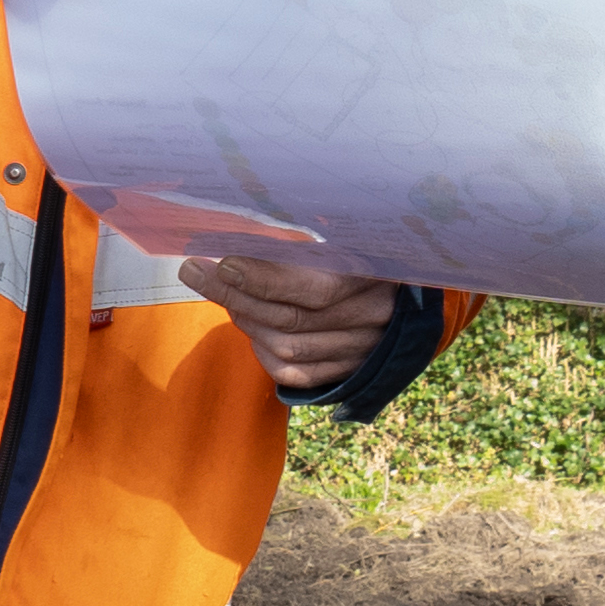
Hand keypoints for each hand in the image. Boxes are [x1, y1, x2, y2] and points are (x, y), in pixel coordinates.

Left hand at [181, 255, 400, 392]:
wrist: (408, 298)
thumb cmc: (365, 253)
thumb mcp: (346, 236)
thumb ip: (302, 239)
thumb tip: (242, 233)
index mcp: (376, 275)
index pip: (315, 286)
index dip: (266, 278)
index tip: (224, 261)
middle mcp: (373, 318)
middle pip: (290, 318)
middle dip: (235, 294)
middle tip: (196, 272)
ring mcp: (362, 350)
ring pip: (288, 347)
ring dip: (246, 321)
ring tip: (224, 293)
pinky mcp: (349, 372)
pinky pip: (295, 373)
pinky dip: (264, 353)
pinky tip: (251, 328)